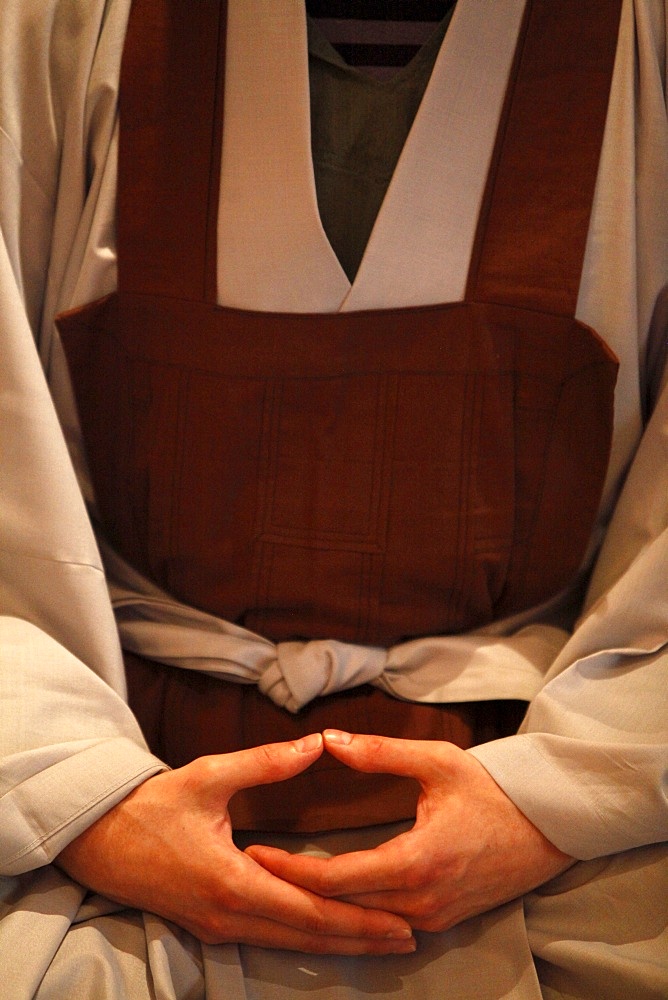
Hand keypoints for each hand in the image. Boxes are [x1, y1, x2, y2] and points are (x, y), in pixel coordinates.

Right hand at [56, 734, 414, 953]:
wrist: (98, 839)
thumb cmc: (153, 805)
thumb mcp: (210, 775)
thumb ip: (266, 762)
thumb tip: (317, 743)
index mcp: (233, 880)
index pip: (310, 909)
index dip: (358, 917)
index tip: (399, 918)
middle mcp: (229, 914)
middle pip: (307, 937)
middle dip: (360, 939)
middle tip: (408, 938)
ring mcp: (218, 926)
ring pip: (289, 943)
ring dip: (337, 944)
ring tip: (380, 941)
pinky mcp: (211, 925)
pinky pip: (269, 938)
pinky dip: (306, 939)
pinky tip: (328, 934)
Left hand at [246, 731, 573, 932]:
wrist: (549, 827)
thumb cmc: (492, 790)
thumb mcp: (436, 760)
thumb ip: (379, 751)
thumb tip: (328, 739)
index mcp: (416, 861)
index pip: (335, 878)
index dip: (290, 869)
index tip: (255, 855)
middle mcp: (421, 901)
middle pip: (340, 908)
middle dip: (292, 891)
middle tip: (250, 870)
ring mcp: (433, 917)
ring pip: (360, 922)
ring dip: (319, 904)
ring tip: (278, 882)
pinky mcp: (442, 921)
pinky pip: (384, 923)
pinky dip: (350, 911)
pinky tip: (325, 894)